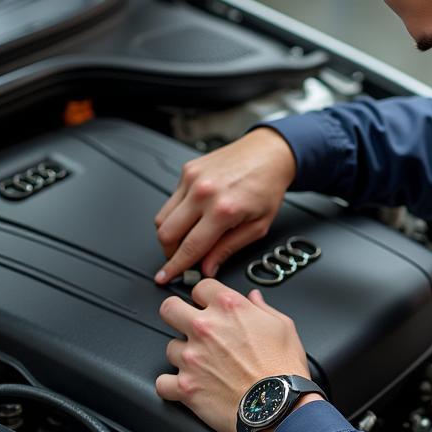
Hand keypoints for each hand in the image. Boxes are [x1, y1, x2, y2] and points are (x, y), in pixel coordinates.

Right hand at [154, 127, 296, 284]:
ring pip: (162, 217)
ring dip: (169, 234)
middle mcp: (203, 192)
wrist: (269, 154)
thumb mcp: (257, 227)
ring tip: (188, 238)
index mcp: (223, 210)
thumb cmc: (267, 187)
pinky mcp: (187, 170)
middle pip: (166, 233)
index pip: (190, 247)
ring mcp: (192, 179)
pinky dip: (177, 214)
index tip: (164, 277)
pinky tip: (194, 215)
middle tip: (179, 259)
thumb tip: (206, 268)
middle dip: (169, 253)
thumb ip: (228, 249)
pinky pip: (171, 200)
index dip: (175, 267)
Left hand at [156, 279, 311, 431]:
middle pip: (169, 308)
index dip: (205, 298)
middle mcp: (205, 328)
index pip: (200, 287)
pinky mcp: (185, 386)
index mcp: (228, 307)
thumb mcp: (283, 327)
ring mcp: (191, 357)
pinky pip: (162, 383)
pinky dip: (172, 387)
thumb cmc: (284, 370)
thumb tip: (253, 298)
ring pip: (169, 348)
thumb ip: (262, 308)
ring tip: (202, 366)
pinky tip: (186, 386)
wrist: (280, 408)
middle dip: (176, 315)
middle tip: (187, 326)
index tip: (208, 307)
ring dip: (182, 356)